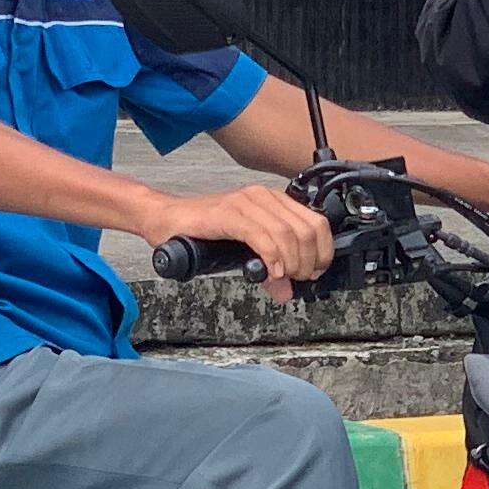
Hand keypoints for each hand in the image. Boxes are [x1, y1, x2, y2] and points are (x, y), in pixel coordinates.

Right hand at [152, 179, 332, 299]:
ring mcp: (245, 202)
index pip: (317, 222)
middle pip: (307, 229)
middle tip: (299, 279)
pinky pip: (261, 235)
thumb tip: (287, 291)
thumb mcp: (244, 253)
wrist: (165, 220)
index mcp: (273, 201)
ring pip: (288, 233)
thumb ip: (269, 268)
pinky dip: (272, 257)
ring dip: (292, 262)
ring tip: (284, 277)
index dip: (323, 251)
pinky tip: (271, 271)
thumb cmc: (201, 232)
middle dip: (309, 261)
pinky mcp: (228, 214)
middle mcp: (262, 197)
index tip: (314, 272)